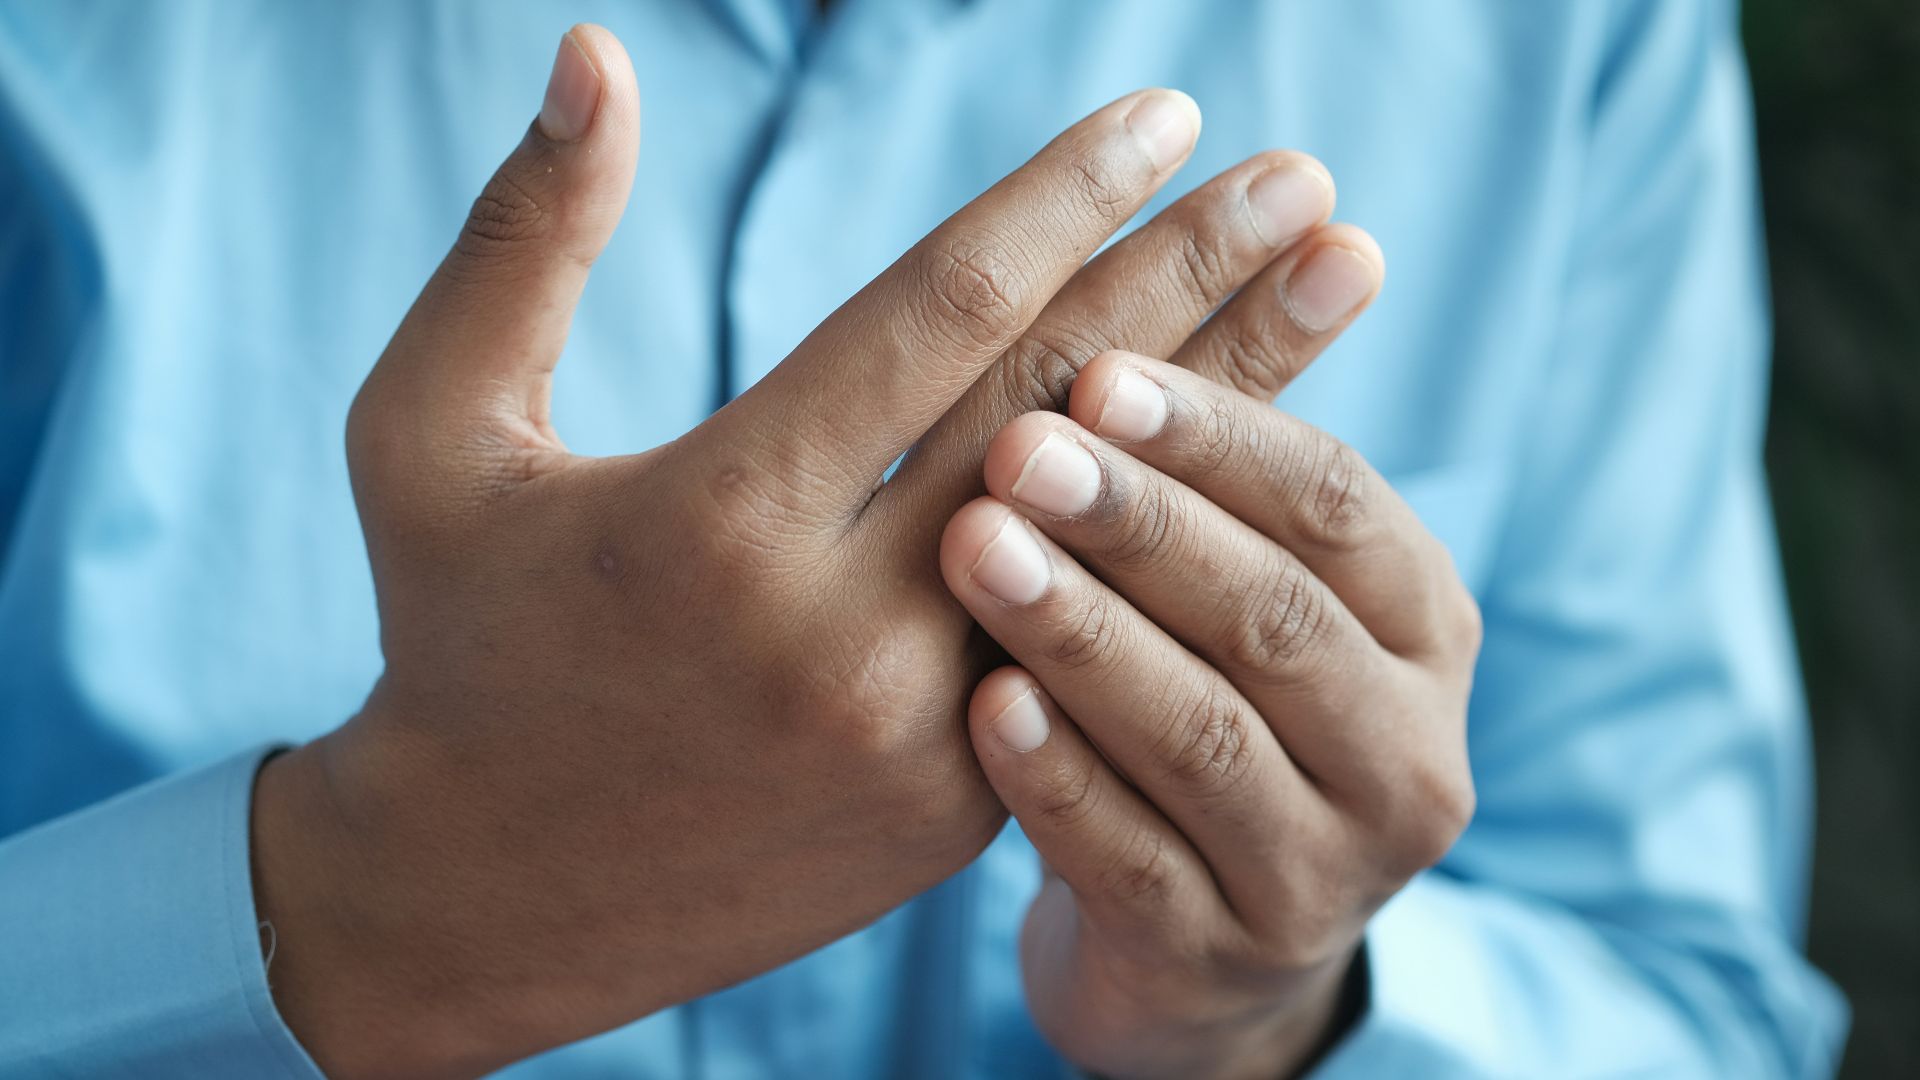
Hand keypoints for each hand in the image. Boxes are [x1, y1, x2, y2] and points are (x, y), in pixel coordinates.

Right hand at [250, 24, 1356, 1078]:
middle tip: (1307, 181)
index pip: (939, 315)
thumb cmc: (453, 639)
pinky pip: (1094, 641)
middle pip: (1065, 413)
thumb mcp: (426, 432)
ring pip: (1117, 537)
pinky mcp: (958, 808)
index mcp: (717, 519)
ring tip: (1339, 283)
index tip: (1166, 114)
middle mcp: (839, 635)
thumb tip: (598, 52)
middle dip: (1202, 278)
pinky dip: (1177, 539)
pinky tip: (1257, 452)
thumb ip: (521, 240)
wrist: (484, 893)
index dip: (1065, 198)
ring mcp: (919, 736)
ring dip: (1240, 402)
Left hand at [939, 340, 1482, 1078]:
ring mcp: (1320, 876)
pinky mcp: (1217, 960)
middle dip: (1144, 523)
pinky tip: (981, 704)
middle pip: (1276, 618)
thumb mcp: (1253, 586)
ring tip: (976, 547)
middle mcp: (1407, 755)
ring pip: (1207, 739)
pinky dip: (1059, 777)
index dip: (1222, 434)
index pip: (1340, 506)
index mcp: (1426, 631)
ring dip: (1089, 633)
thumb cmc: (1213, 703)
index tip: (1097, 365)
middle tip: (1018, 448)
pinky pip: (1132, 863)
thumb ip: (1245, 455)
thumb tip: (1305, 216)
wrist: (1203, 942)